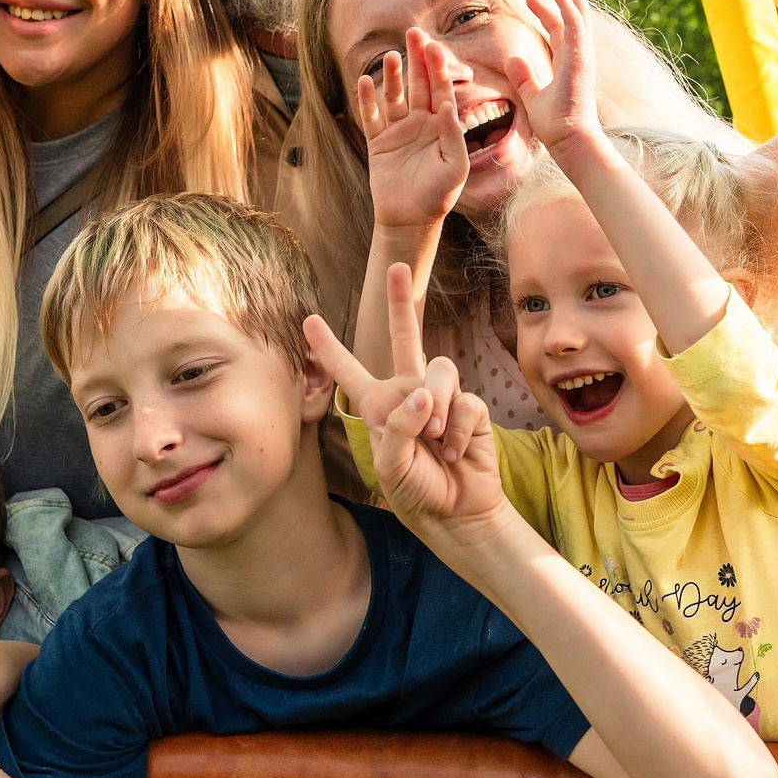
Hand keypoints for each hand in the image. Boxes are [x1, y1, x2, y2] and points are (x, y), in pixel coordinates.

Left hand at [307, 264, 505, 533]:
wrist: (456, 511)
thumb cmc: (414, 491)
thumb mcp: (389, 464)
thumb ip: (400, 426)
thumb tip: (423, 391)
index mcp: (377, 405)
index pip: (347, 371)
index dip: (328, 346)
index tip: (308, 320)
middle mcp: (408, 392)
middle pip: (406, 337)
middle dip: (401, 301)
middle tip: (396, 267)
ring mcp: (440, 396)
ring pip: (440, 370)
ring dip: (437, 407)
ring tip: (436, 440)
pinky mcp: (469, 406)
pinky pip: (465, 401)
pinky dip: (458, 430)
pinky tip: (454, 451)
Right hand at [357, 29, 469, 232]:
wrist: (411, 220)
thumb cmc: (439, 195)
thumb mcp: (456, 167)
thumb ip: (453, 136)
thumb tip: (448, 106)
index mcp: (442, 126)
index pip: (441, 90)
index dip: (438, 68)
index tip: (434, 46)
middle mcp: (421, 123)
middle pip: (418, 84)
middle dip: (417, 59)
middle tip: (413, 33)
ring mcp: (398, 131)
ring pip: (395, 96)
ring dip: (393, 76)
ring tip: (391, 54)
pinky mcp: (378, 142)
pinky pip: (371, 117)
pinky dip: (367, 100)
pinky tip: (365, 81)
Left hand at [507, 0, 600, 162]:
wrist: (570, 141)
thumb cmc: (556, 126)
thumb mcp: (533, 98)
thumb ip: (524, 78)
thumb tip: (511, 60)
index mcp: (568, 62)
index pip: (558, 28)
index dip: (547, 10)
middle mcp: (578, 54)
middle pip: (573, 13)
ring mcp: (582, 55)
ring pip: (577, 13)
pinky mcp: (580, 58)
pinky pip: (574, 25)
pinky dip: (567, 6)